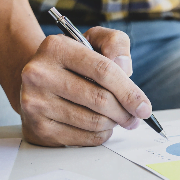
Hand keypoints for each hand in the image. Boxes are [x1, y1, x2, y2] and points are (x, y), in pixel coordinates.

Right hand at [19, 27, 151, 146]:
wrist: (37, 82)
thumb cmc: (72, 63)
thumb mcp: (94, 41)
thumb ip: (115, 43)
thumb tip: (124, 65)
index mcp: (55, 48)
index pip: (103, 71)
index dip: (129, 92)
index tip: (144, 107)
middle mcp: (39, 74)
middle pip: (100, 99)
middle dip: (125, 111)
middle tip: (134, 116)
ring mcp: (35, 102)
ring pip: (93, 121)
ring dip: (113, 123)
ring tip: (116, 117)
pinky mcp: (38, 127)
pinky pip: (83, 138)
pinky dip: (100, 135)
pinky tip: (100, 126)